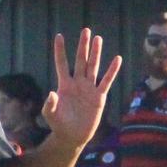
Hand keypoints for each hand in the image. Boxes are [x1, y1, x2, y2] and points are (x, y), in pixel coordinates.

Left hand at [42, 30, 121, 148]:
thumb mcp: (51, 115)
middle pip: (81, 61)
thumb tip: (52, 94)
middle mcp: (77, 83)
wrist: (72, 136)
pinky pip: (106, 81)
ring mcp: (89, 88)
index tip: (59, 36)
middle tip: (86, 30)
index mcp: (64, 85)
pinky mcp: (99, 96)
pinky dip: (112, 70)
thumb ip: (50, 104)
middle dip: (83, 46)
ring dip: (96, 53)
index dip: (60, 51)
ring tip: (98, 39)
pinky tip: (117, 59)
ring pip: (93, 67)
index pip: (62, 64)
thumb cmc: (59, 125)